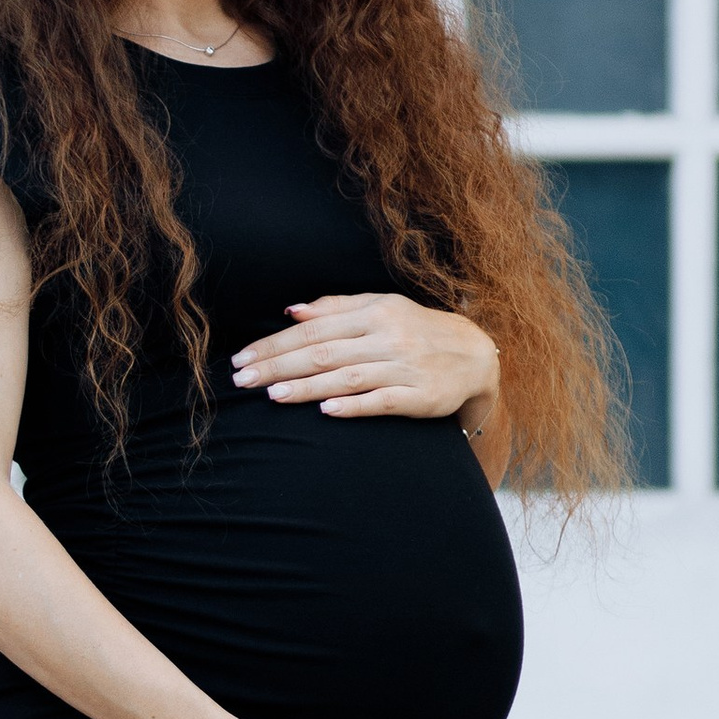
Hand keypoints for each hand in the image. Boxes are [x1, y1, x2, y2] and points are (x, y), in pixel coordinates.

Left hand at [230, 291, 500, 431]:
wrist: (476, 355)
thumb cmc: (417, 329)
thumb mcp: (382, 306)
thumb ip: (337, 308)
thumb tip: (291, 310)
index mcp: (374, 313)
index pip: (313, 328)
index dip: (275, 344)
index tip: (242, 358)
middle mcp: (388, 337)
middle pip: (323, 352)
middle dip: (279, 366)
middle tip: (242, 380)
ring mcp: (404, 368)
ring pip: (347, 377)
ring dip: (307, 387)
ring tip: (272, 395)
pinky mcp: (420, 397)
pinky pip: (382, 402)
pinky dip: (354, 406)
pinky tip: (327, 411)